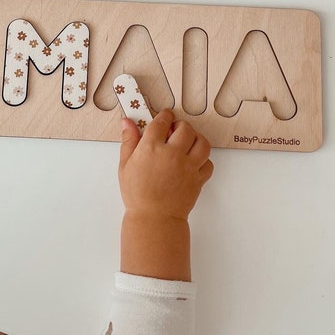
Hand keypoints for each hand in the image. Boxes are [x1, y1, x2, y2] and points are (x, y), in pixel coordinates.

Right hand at [118, 109, 212, 280]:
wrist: (154, 218)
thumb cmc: (137, 193)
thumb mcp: (125, 165)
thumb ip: (129, 140)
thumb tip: (128, 122)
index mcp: (152, 148)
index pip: (162, 121)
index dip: (164, 115)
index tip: (164, 116)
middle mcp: (173, 153)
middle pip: (185, 128)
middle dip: (180, 126)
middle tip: (174, 130)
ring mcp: (188, 166)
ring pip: (202, 142)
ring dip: (196, 139)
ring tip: (187, 142)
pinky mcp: (199, 179)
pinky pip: (208, 162)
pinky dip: (203, 159)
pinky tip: (192, 161)